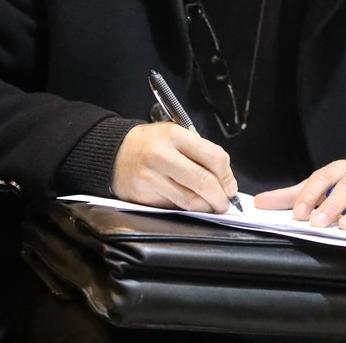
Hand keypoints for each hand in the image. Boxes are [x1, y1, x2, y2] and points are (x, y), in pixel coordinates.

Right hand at [111, 122, 239, 213]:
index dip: (227, 175)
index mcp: (174, 135)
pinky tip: (191, 206)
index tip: (230, 186)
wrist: (115, 153)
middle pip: (204, 182)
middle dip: (221, 197)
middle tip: (225, 203)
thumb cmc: (150, 144)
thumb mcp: (175, 135)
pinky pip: (174, 207)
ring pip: (190, 200)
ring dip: (207, 207)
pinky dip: (188, 209)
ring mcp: (151, 178)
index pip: (214, 157)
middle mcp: (162, 156)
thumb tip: (226, 181)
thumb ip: (200, 153)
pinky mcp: (144, 196)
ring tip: (211, 206)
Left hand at [253, 159, 345, 229]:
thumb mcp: (320, 187)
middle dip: (331, 204)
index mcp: (338, 170)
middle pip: (345, 186)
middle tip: (316, 222)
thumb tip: (259, 203)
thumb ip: (292, 196)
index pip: (321, 178)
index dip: (309, 195)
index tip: (298, 213)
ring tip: (344, 226)